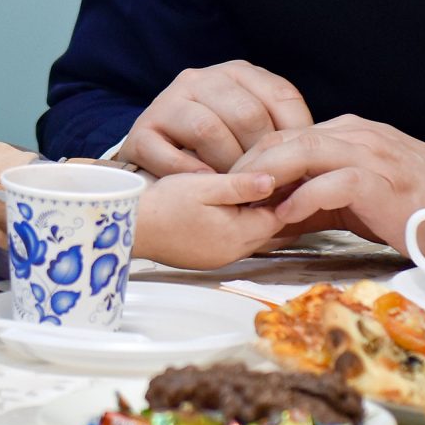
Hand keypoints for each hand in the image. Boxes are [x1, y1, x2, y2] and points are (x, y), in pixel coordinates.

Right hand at [120, 62, 312, 175]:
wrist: (157, 177)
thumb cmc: (216, 155)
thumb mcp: (252, 132)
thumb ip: (282, 136)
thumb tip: (323, 158)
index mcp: (237, 72)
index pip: (281, 95)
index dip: (298, 135)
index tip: (303, 168)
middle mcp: (201, 79)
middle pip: (246, 113)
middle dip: (262, 157)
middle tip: (271, 186)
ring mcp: (167, 102)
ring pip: (207, 129)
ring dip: (227, 167)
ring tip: (237, 189)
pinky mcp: (140, 132)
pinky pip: (168, 152)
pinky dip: (190, 174)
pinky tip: (205, 187)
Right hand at [133, 169, 336, 268]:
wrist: (130, 226)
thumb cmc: (161, 204)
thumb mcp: (202, 185)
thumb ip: (240, 184)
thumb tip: (272, 179)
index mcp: (238, 234)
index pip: (281, 213)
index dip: (290, 190)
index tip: (295, 168)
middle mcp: (235, 250)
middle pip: (274, 226)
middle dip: (282, 202)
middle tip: (288, 176)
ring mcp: (222, 256)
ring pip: (258, 231)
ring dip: (262, 212)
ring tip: (266, 186)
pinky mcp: (210, 255)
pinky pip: (240, 237)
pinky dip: (246, 220)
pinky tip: (241, 202)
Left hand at [230, 116, 424, 254]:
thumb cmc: (415, 206)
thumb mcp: (357, 198)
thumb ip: (316, 200)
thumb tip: (271, 220)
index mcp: (349, 134)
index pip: (285, 135)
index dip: (252, 158)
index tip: (226, 184)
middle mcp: (356, 136)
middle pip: (286, 137)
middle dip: (250, 164)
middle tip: (224, 191)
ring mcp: (371, 155)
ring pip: (304, 150)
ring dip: (270, 175)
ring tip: (245, 199)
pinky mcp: (383, 182)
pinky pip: (334, 182)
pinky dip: (305, 197)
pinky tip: (286, 216)